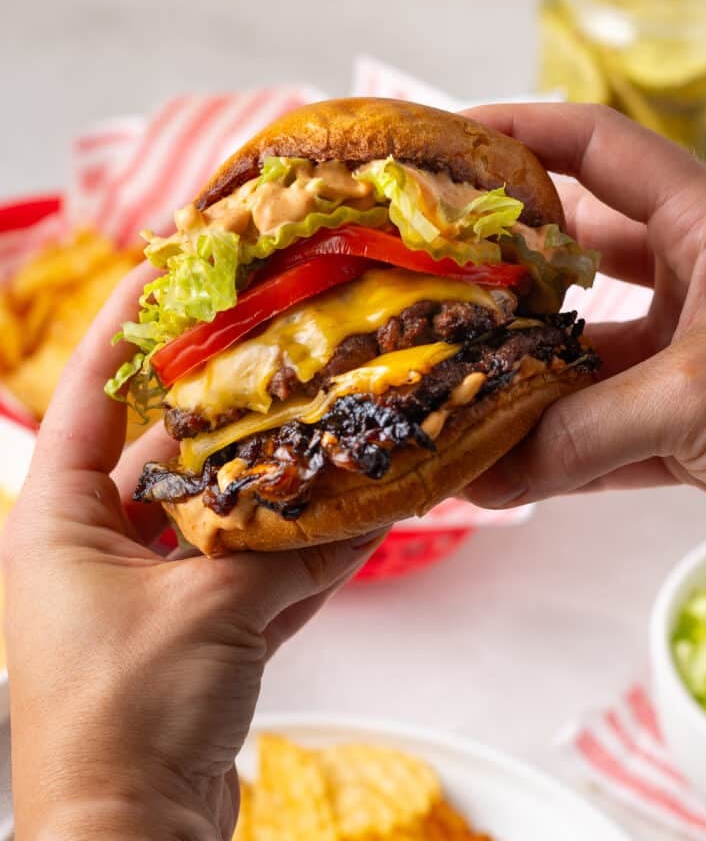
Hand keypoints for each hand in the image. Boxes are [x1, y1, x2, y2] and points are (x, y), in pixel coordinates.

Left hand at [2, 267, 385, 840]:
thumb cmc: (122, 719)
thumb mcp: (205, 610)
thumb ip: (284, 544)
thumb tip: (360, 494)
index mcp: (59, 523)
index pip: (88, 398)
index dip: (124, 331)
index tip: (165, 272)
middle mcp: (99, 547)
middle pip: (171, 453)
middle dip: (230, 408)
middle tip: (281, 347)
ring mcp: (151, 592)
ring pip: (225, 513)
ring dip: (281, 484)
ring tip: (332, 425)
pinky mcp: (197, 634)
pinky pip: (255, 572)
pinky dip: (300, 551)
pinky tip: (355, 518)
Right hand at [462, 103, 705, 506]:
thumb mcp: (702, 395)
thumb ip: (588, 432)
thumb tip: (485, 474)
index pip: (600, 148)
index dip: (521, 132)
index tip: (446, 144)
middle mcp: (696, 277)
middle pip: (576, 251)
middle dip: (505, 265)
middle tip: (427, 274)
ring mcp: (690, 351)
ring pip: (585, 350)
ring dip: (525, 376)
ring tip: (451, 382)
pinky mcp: (691, 418)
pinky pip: (608, 425)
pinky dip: (561, 450)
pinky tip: (505, 473)